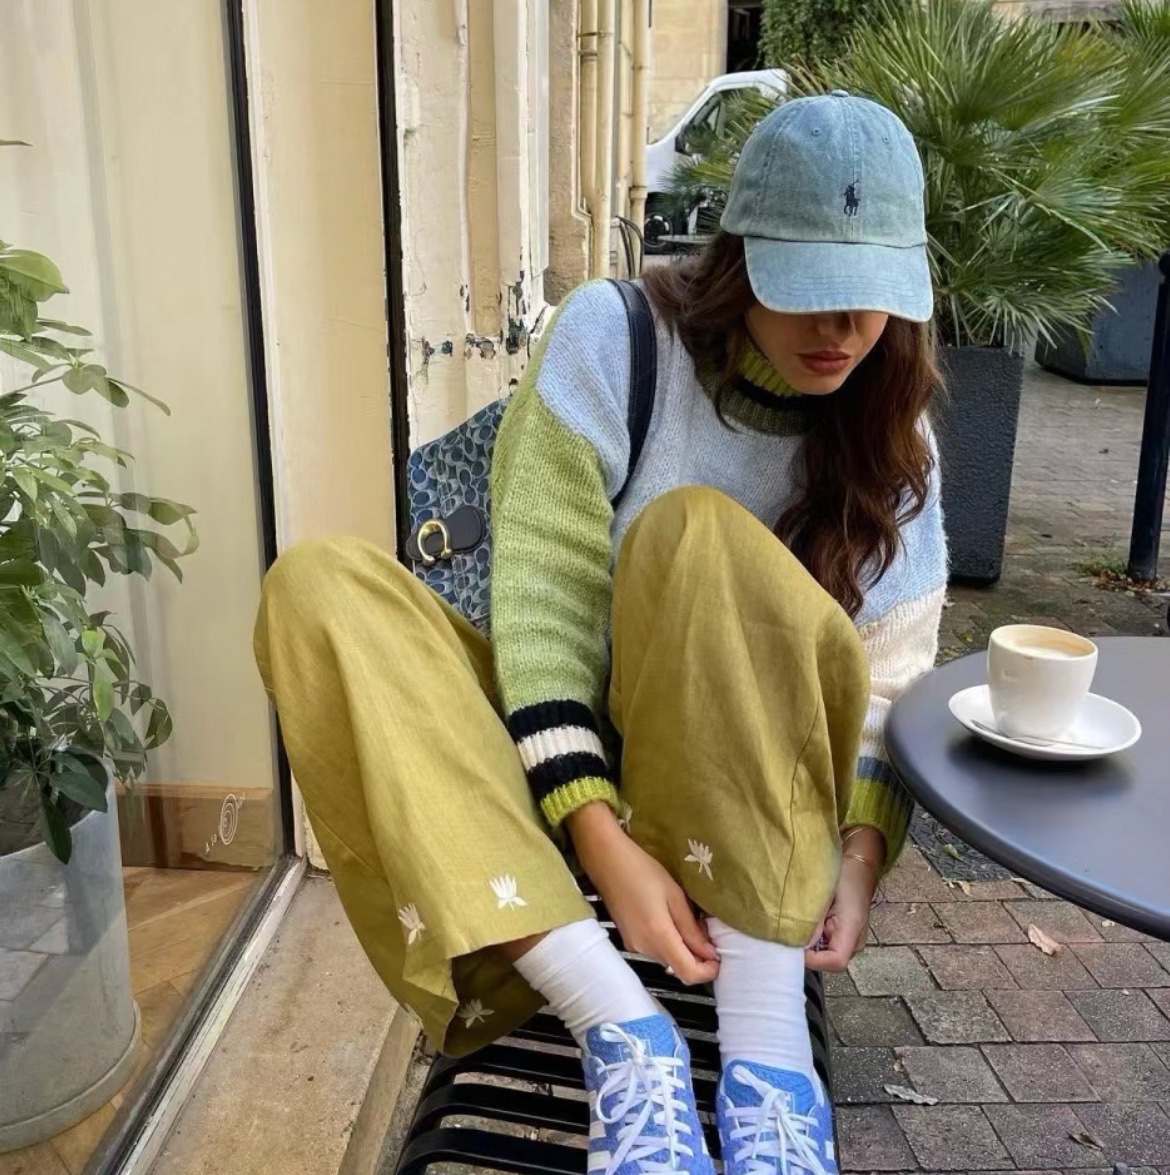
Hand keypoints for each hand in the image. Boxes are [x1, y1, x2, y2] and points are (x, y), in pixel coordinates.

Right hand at [568, 802, 719, 984]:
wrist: (607, 860)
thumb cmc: (641, 870)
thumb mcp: (674, 895)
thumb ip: (691, 928)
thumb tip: (709, 952)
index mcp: (658, 936)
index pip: (688, 973)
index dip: (708, 971)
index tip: (720, 957)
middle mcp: (644, 948)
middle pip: (678, 967)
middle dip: (698, 956)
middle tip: (707, 930)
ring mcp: (634, 945)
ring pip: (667, 958)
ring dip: (683, 948)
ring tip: (690, 919)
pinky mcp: (629, 939)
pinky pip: (655, 949)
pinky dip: (669, 942)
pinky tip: (670, 918)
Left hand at [805, 827, 883, 971]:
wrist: (859, 866)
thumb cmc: (843, 875)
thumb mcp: (824, 893)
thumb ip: (812, 920)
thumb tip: (797, 943)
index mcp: (852, 930)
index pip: (836, 962)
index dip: (813, 960)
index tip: (794, 945)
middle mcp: (854, 942)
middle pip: (829, 962)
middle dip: (808, 953)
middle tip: (789, 934)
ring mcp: (850, 940)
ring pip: (826, 954)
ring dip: (809, 945)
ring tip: (796, 926)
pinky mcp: (844, 935)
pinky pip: (826, 945)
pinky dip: (813, 939)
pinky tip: (804, 924)